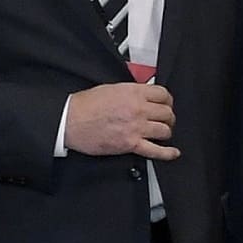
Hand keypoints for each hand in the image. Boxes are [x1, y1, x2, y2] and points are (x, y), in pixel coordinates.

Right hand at [60, 80, 180, 159]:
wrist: (70, 120)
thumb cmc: (85, 105)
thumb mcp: (111, 89)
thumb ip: (131, 92)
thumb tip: (143, 96)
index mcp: (133, 93)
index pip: (164, 95)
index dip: (167, 100)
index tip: (166, 104)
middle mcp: (138, 109)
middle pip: (167, 113)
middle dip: (167, 117)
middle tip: (164, 119)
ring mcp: (136, 128)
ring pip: (165, 130)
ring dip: (165, 132)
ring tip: (161, 132)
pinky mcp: (131, 144)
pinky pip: (156, 151)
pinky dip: (167, 153)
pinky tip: (172, 152)